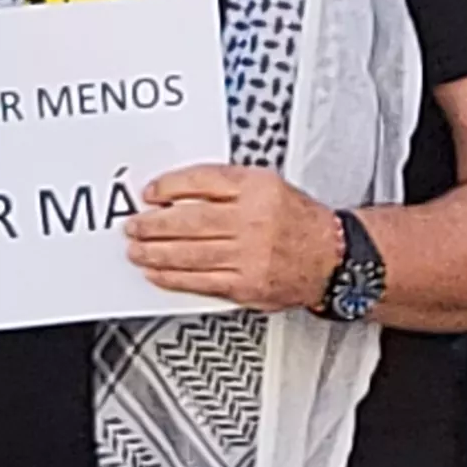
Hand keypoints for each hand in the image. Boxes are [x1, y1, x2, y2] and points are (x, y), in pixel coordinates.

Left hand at [126, 165, 342, 313]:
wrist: (332, 258)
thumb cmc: (298, 221)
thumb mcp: (267, 184)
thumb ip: (225, 184)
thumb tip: (177, 192)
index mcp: (258, 188)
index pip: (203, 181)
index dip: (169, 186)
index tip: (150, 193)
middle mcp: (254, 221)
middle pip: (191, 220)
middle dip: (154, 225)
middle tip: (134, 225)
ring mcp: (250, 256)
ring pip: (190, 253)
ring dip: (155, 253)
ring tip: (136, 250)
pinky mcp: (246, 285)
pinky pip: (201, 282)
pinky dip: (173, 278)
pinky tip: (157, 273)